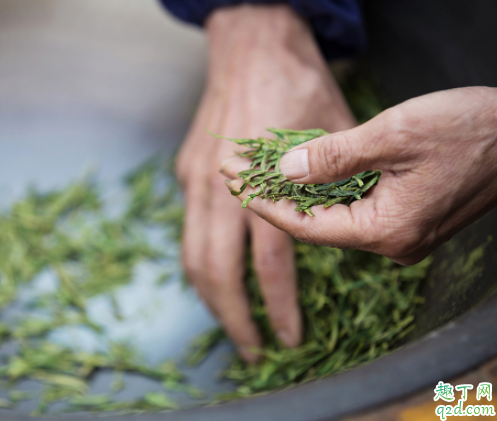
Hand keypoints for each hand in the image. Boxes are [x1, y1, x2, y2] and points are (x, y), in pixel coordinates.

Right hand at [177, 5, 355, 361]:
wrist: (250, 42)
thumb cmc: (296, 83)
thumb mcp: (333, 128)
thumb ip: (333, 181)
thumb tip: (337, 223)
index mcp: (262, 181)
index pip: (269, 262)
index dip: (278, 305)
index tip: (288, 337)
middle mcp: (220, 186)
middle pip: (218, 271)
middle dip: (234, 318)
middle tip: (251, 350)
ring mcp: (197, 179)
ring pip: (192, 255)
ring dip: (209, 297)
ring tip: (230, 324)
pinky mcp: (187, 171)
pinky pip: (190, 228)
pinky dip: (201, 261)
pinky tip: (216, 276)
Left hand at [222, 87, 496, 264]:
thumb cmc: (470, 130)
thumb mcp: (394, 134)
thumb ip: (334, 157)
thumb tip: (283, 172)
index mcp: (386, 231)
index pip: (306, 226)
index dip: (265, 204)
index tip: (233, 183)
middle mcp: (391, 244)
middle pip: (316, 224)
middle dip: (275, 196)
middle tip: (238, 171)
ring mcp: (400, 236)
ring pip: (334, 216)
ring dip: (299, 193)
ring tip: (260, 169)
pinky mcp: (407, 221)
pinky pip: (354, 210)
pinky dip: (327, 192)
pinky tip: (305, 174)